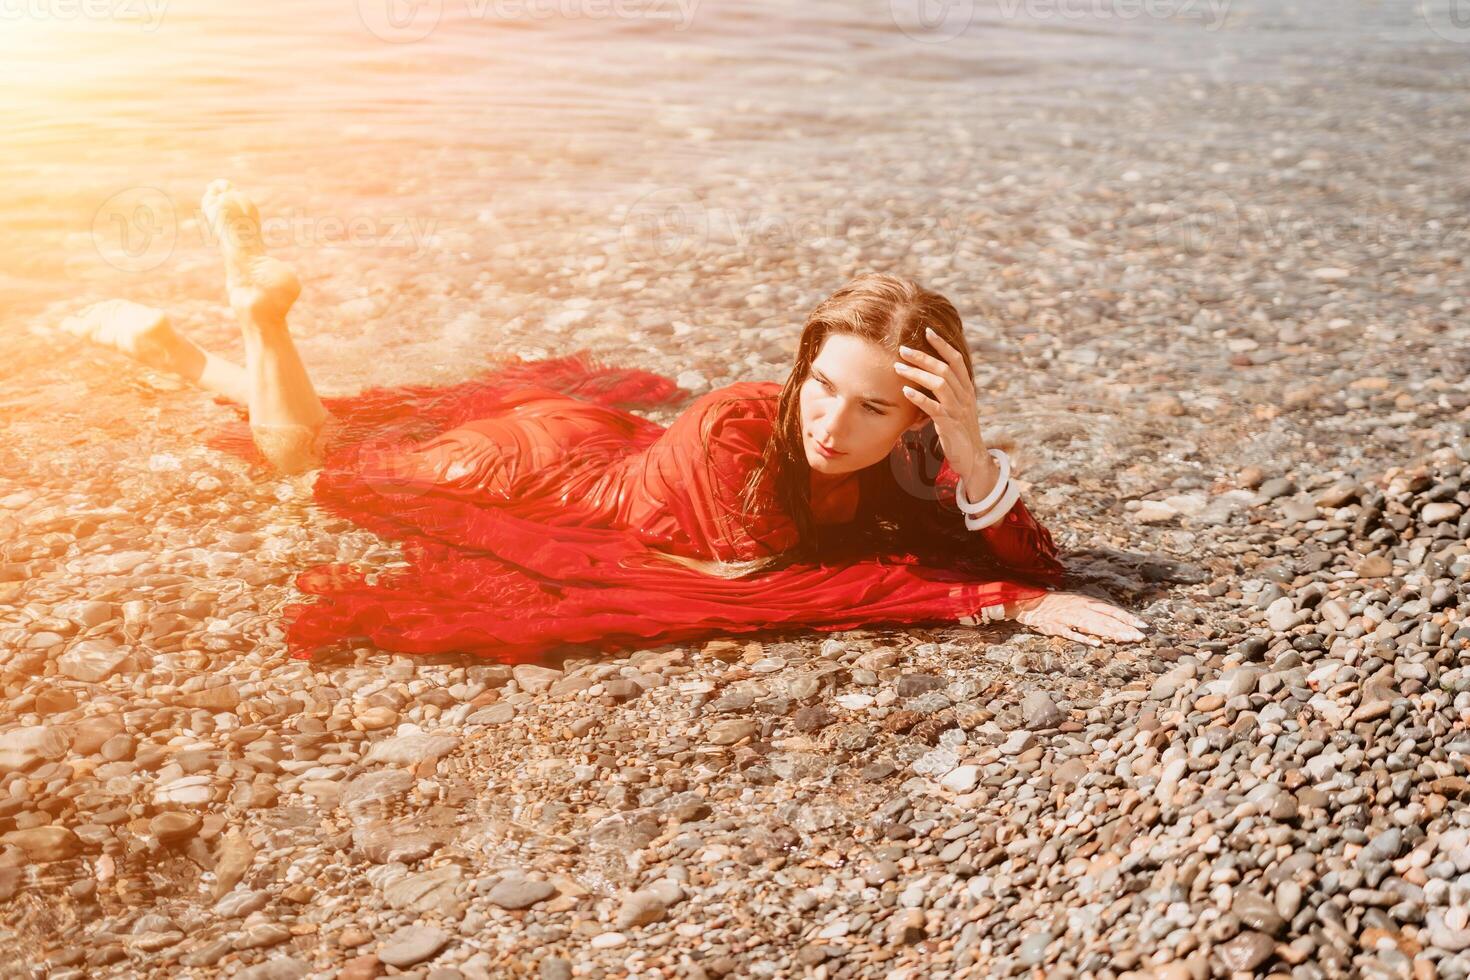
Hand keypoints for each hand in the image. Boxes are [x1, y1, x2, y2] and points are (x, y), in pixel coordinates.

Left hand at [895, 326, 986, 478]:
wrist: (972, 457)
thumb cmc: (960, 430)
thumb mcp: (957, 406)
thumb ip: (948, 390)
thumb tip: (931, 373)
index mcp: (967, 389)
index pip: (956, 360)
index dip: (943, 345)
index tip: (928, 331)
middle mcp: (965, 396)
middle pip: (945, 369)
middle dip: (923, 357)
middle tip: (903, 349)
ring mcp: (958, 410)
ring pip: (939, 384)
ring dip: (917, 374)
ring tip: (898, 368)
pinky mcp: (950, 425)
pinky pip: (934, 408)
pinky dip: (919, 398)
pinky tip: (905, 392)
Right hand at [1004, 592, 1147, 645]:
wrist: (1030, 602)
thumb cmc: (1058, 604)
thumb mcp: (1078, 603)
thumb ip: (1095, 612)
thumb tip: (1114, 622)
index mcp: (1087, 602)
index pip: (1112, 611)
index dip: (1128, 618)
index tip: (1143, 626)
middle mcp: (1081, 608)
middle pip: (1106, 620)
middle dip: (1124, 628)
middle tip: (1140, 637)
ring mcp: (1069, 618)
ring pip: (1093, 626)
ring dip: (1111, 633)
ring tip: (1126, 640)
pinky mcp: (1057, 627)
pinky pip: (1072, 633)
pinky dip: (1084, 638)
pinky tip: (1096, 644)